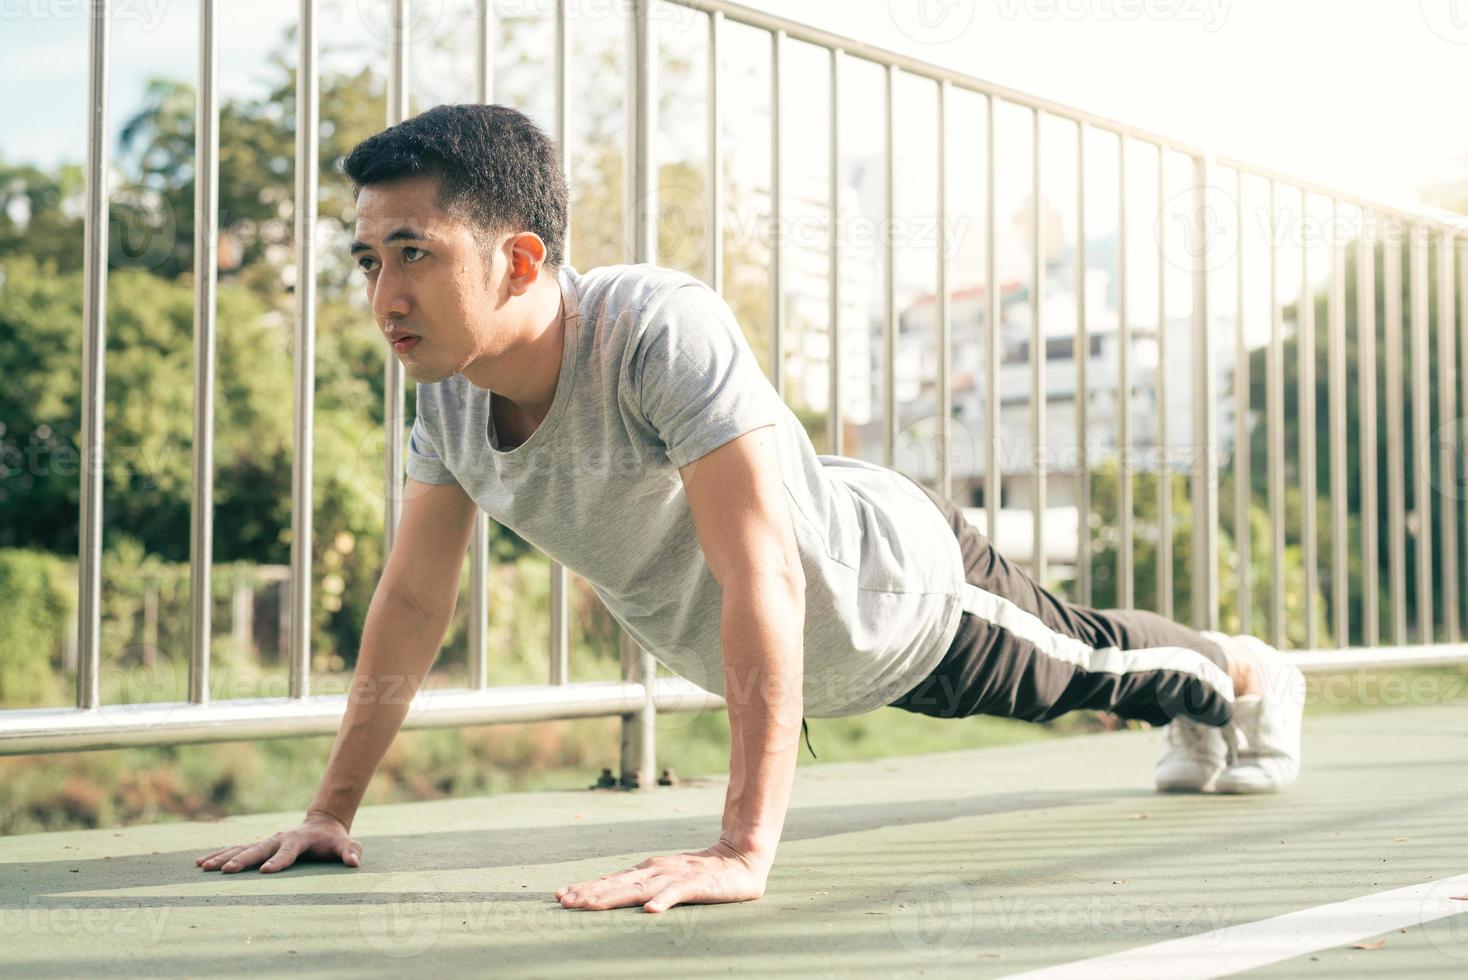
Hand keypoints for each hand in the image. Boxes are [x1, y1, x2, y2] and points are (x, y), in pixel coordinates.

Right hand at [194, 812, 362, 873]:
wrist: (322, 825)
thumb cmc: (334, 841)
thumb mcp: (346, 845)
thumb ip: (350, 852)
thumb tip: (354, 862)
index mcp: (298, 839)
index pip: (288, 851)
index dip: (278, 861)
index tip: (265, 872)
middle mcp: (278, 838)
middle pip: (258, 849)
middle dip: (242, 860)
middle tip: (225, 870)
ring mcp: (266, 841)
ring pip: (242, 848)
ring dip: (222, 856)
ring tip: (204, 867)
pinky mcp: (258, 846)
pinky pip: (236, 849)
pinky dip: (218, 854)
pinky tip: (200, 863)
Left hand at [555, 840, 769, 912]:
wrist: (741, 857)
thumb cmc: (700, 872)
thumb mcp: (665, 878)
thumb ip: (641, 885)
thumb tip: (609, 894)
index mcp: (648, 870)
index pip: (612, 880)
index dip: (586, 888)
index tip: (560, 896)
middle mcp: (656, 870)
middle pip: (618, 885)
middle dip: (589, 894)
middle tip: (563, 902)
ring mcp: (676, 876)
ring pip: (639, 889)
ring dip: (613, 897)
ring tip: (590, 906)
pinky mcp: (697, 884)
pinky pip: (678, 894)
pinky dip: (663, 901)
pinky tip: (650, 911)